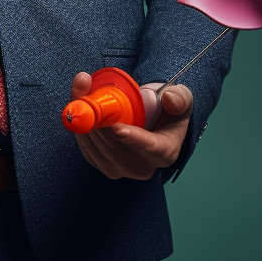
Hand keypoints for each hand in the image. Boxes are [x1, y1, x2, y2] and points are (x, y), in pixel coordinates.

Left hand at [69, 72, 192, 179]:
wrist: (151, 118)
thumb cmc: (167, 108)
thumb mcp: (181, 99)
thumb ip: (180, 98)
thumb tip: (168, 98)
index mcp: (164, 151)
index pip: (149, 148)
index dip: (132, 139)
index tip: (118, 128)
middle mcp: (141, 167)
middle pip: (115, 146)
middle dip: (98, 119)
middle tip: (87, 91)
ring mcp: (119, 169)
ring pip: (97, 145)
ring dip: (86, 120)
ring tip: (82, 93)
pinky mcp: (101, 164)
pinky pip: (86, 146)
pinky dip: (79, 126)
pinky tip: (79, 107)